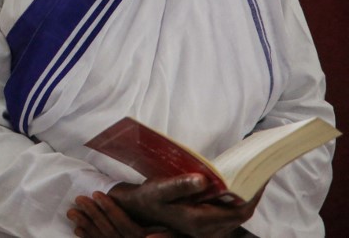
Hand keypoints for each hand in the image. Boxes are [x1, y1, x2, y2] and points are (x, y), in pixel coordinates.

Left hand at [69, 191, 164, 236]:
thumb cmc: (172, 236)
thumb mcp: (175, 235)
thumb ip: (168, 235)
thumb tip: (150, 237)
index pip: (125, 225)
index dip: (110, 209)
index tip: (97, 193)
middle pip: (109, 231)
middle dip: (93, 214)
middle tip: (78, 199)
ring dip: (85, 225)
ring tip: (72, 213)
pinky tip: (77, 230)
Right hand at [109, 175, 261, 237]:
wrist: (140, 209)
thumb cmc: (149, 197)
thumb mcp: (160, 188)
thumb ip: (180, 185)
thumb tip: (204, 180)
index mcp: (200, 221)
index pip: (239, 211)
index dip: (253, 194)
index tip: (260, 175)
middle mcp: (208, 229)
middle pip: (242, 213)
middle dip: (253, 192)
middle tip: (260, 170)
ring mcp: (208, 229)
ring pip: (237, 214)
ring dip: (245, 195)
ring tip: (250, 174)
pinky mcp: (207, 224)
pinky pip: (229, 213)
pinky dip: (236, 199)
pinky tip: (235, 183)